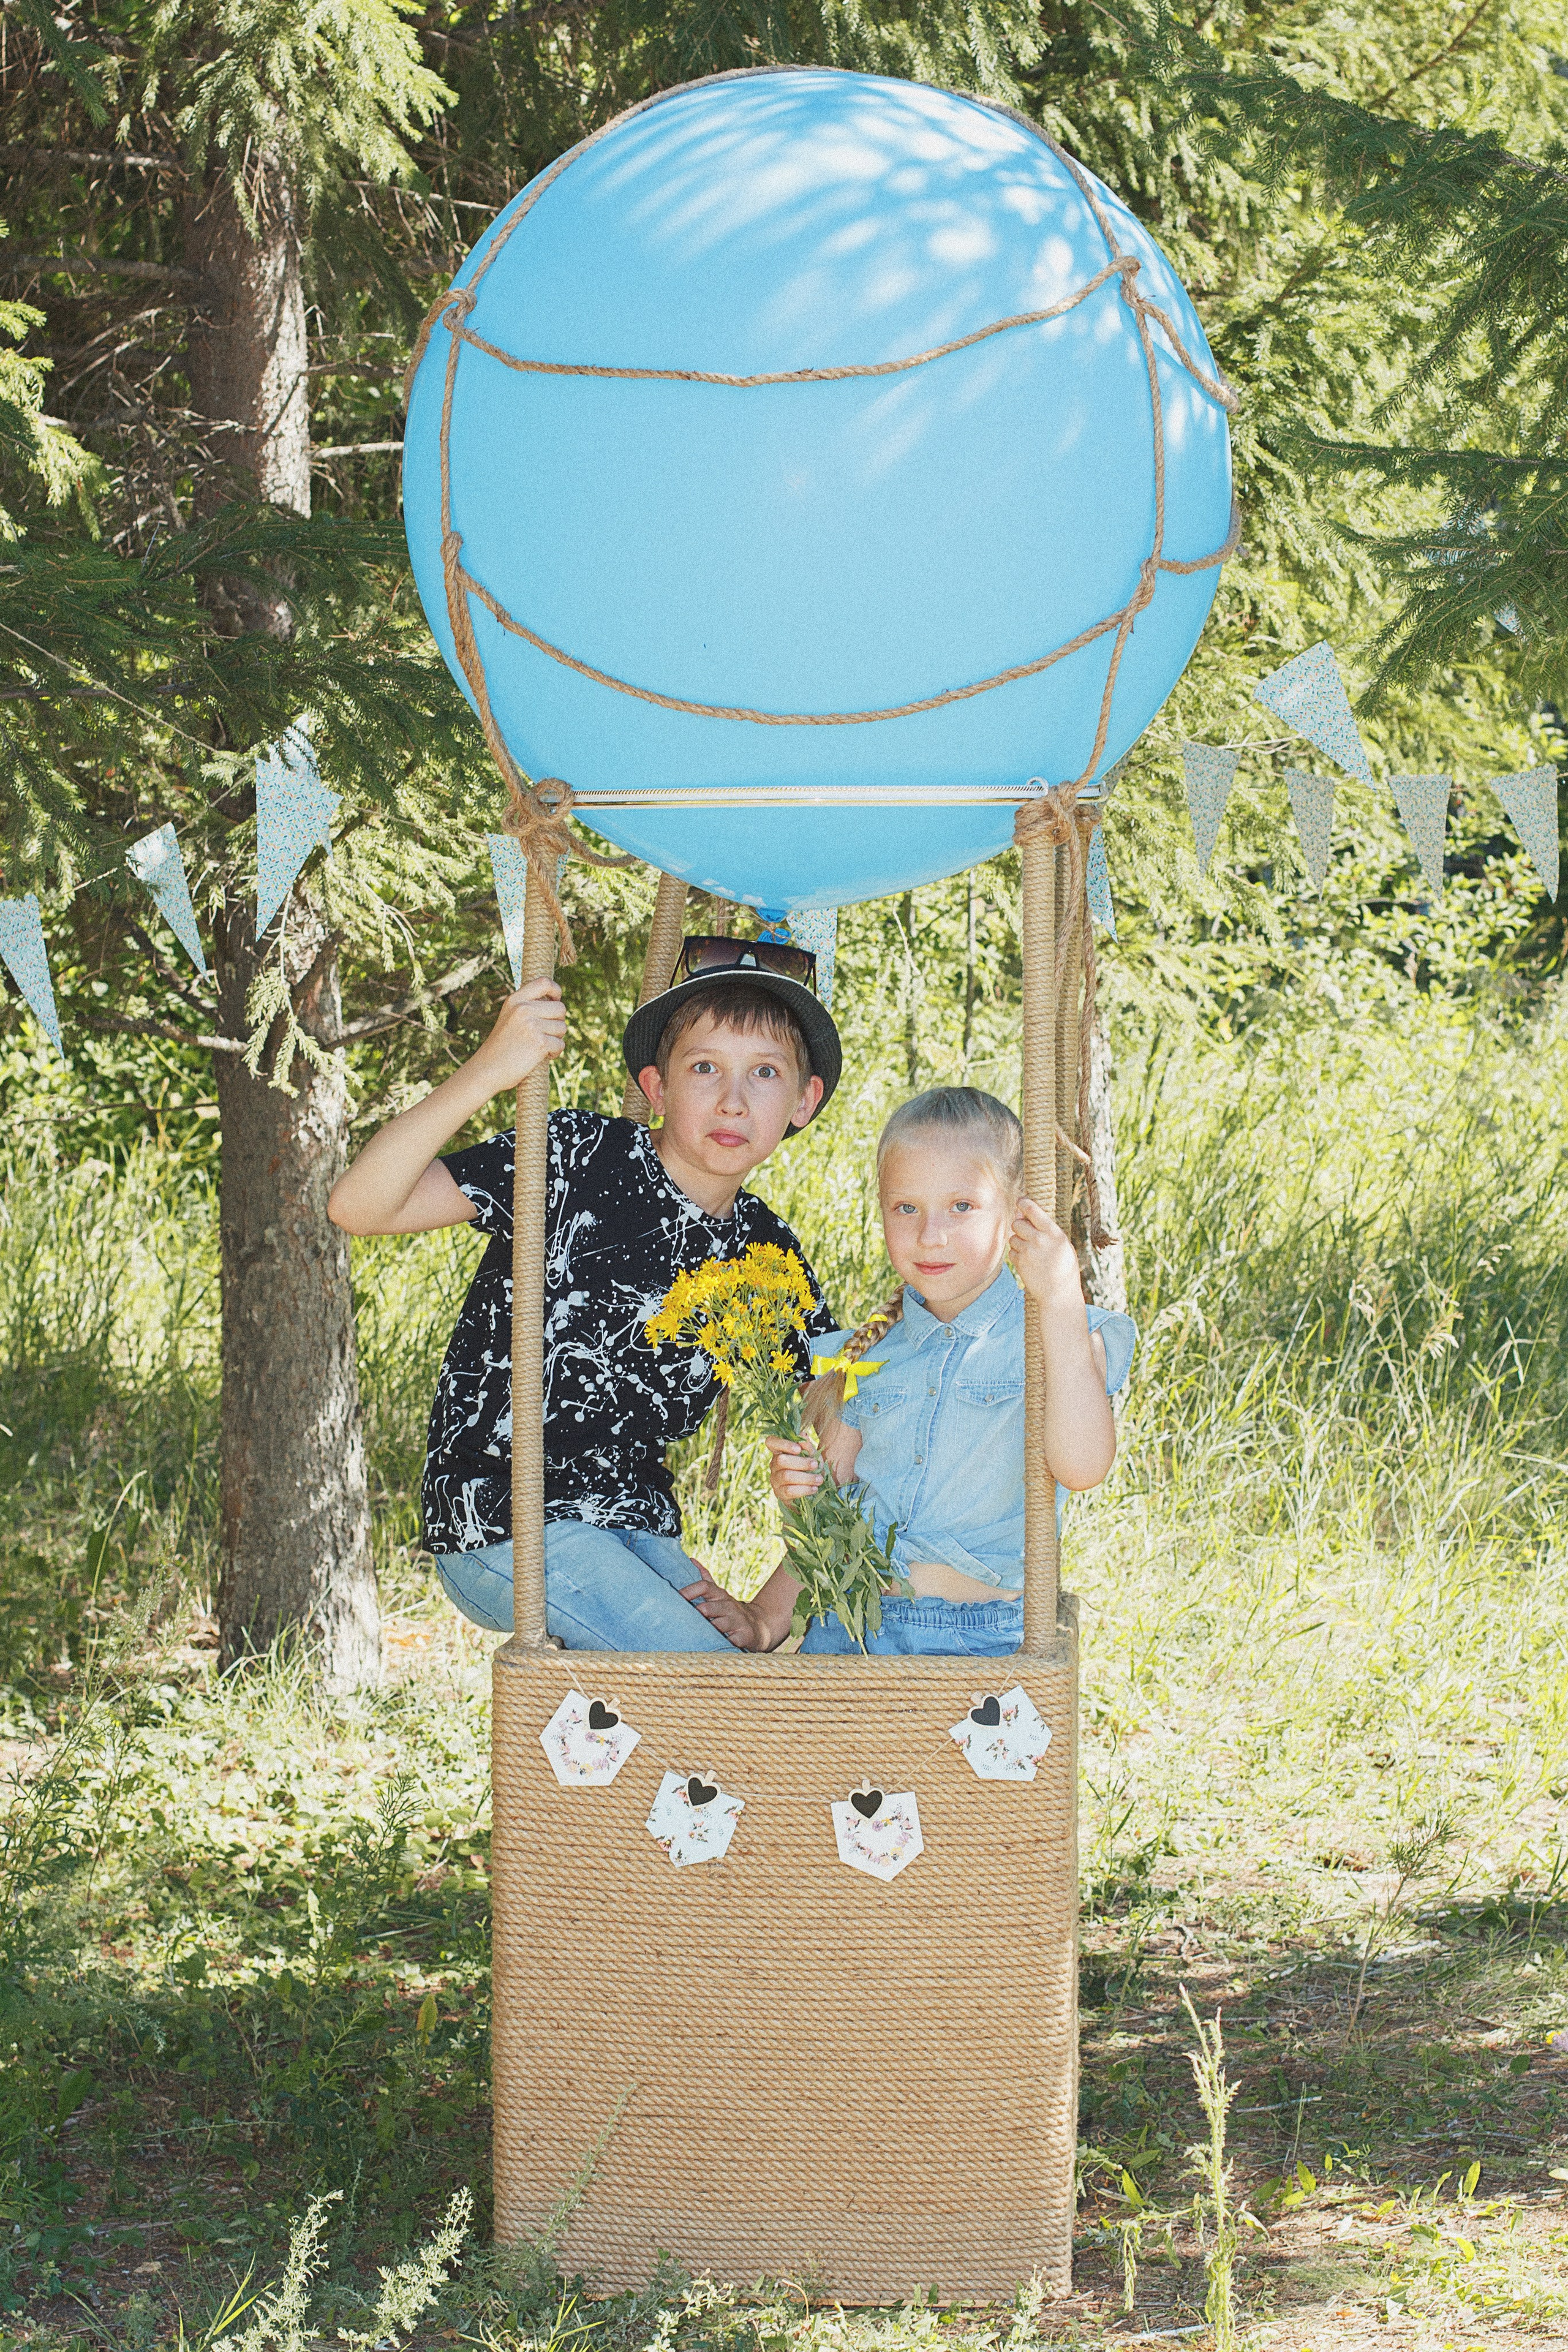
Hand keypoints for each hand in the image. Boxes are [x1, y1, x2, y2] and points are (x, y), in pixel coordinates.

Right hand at [473, 978, 565, 1092]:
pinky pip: (560, 1045)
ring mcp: (531, 1025)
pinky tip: (542, 1056)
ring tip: (539, 1046)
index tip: (555, 1001)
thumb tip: (556, 1001)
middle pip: (560, 1008)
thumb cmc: (502, 1046)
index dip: (556, 990)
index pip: (544, 982)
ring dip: (556, 1039)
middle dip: (558, 1022)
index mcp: (515, 1000)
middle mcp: (523, 1009)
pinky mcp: (539, 1043)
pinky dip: (554, 1053)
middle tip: (545, 1034)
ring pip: (562, 1027)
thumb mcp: (509, 1017)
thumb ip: (528, 1007)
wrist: (487, 1070)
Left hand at [681, 1572, 773, 1650]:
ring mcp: (738, 1621)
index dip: (689, 1591)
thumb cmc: (732, 1611)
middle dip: (695, 1616)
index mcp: (721, 1595)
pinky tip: (713, 1647)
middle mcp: (730, 1606)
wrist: (761, 1626)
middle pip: (707, 1608)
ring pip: (717, 1626)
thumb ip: (706, 1579)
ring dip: (706, 1632)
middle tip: (682, 1622)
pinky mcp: (744, 1637)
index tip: (675, 1598)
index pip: (704, 1586)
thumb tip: (691, 1559)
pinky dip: (721, 1644)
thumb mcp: (720, 1594)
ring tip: (696, 1636)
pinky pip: (729, 1641)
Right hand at [765, 1435, 823, 1505]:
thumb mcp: (812, 1456)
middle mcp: (774, 1465)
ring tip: (819, 1479)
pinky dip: (804, 1489)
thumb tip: (802, 1435)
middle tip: (815, 1465)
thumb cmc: (810, 1469)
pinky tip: (814, 1489)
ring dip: (806, 1477)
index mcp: (780, 1452)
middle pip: (781, 1460)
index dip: (782, 1443)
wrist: (813, 1491)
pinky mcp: (780, 1494)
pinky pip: (789, 1491)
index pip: (771, 1442)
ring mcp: (775, 1480)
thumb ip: (807, 1446)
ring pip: (786, 1476)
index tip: (798, 1448)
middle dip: (801, 1462)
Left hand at [1008, 1194, 1081, 1304]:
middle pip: (1017, 1222)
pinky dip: (1017, 1254)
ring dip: (1018, 1241)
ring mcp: (1027, 1251)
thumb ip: (1045, 1228)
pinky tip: (1029, 1262)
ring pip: (1013, 1237)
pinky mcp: (1019, 1262)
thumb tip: (1023, 1213)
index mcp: (1053, 1232)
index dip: (1023, 1202)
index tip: (1020, 1201)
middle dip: (1020, 1226)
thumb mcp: (1062, 1244)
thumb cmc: (1063, 1267)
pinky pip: (1011, 1251)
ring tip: (1032, 1251)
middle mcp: (1039, 1239)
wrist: (1059, 1293)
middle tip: (1029, 1234)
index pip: (1032, 1209)